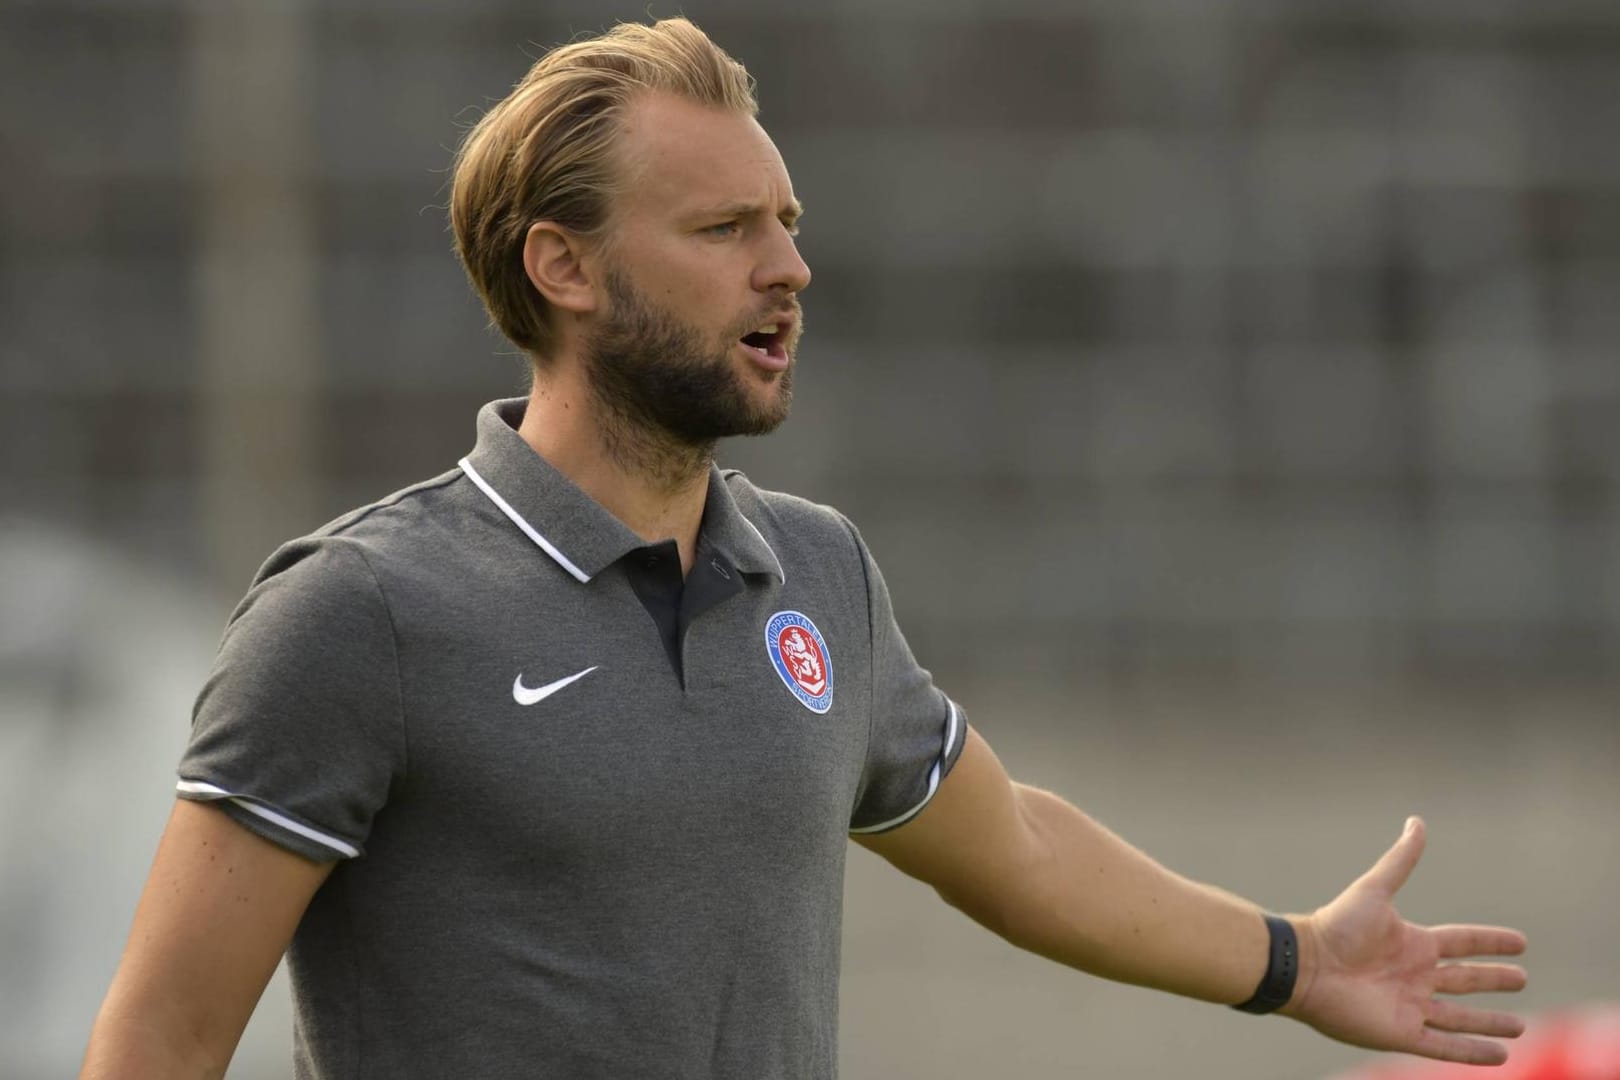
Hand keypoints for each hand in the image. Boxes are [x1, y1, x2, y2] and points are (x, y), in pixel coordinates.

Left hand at [1281, 816, 1527, 1065]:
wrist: (1306, 966)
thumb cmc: (1337, 926)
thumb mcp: (1375, 889)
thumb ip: (1400, 859)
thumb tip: (1417, 821)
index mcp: (1413, 944)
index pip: (1463, 943)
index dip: (1490, 942)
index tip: (1520, 942)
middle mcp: (1415, 975)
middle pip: (1465, 980)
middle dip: (1493, 980)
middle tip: (1522, 979)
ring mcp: (1410, 1005)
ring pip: (1461, 1017)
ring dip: (1489, 1022)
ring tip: (1519, 1027)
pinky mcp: (1402, 1032)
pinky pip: (1446, 1046)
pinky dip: (1472, 1052)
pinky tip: (1499, 1057)